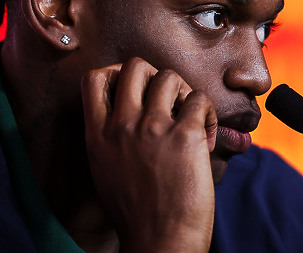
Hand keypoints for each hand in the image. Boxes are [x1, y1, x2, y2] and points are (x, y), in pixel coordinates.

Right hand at [81, 57, 217, 252]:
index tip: (135, 91)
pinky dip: (208, 113)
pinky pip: (200, 99)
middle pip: (135, 66)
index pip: (94, 79)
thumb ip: (110, 137)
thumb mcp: (105, 170)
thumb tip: (127, 110)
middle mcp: (122, 126)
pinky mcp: (186, 134)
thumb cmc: (137, 212)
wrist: (161, 241)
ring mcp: (153, 128)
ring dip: (184, 92)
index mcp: (98, 136)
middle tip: (168, 101)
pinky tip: (206, 135)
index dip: (117, 74)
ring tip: (190, 118)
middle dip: (155, 75)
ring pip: (171, 76)